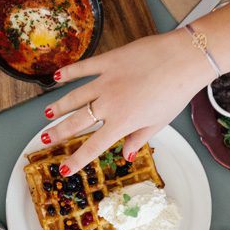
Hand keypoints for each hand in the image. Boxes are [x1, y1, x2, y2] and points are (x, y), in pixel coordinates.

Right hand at [42, 28, 213, 173]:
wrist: (184, 59)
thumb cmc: (176, 92)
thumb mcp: (159, 123)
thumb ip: (139, 138)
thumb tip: (127, 155)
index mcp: (122, 122)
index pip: (93, 146)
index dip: (76, 160)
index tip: (64, 170)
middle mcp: (109, 104)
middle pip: (76, 122)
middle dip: (58, 133)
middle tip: (45, 139)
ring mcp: (106, 81)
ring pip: (74, 96)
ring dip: (59, 106)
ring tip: (47, 114)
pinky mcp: (109, 61)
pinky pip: (83, 68)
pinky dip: (68, 73)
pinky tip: (57, 77)